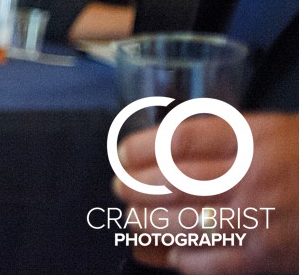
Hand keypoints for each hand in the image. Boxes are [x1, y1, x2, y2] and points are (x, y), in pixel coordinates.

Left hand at [113, 111, 297, 273]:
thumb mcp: (275, 133)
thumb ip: (224, 139)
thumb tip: (162, 151)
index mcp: (256, 140)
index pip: (179, 141)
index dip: (141, 149)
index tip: (122, 153)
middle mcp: (256, 180)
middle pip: (172, 183)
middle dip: (135, 187)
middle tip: (121, 187)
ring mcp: (263, 223)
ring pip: (183, 224)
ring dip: (148, 223)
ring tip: (135, 219)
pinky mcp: (268, 261)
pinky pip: (208, 263)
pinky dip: (179, 258)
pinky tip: (166, 251)